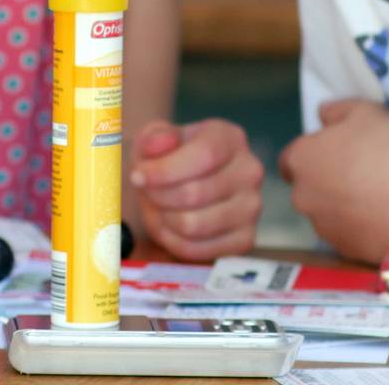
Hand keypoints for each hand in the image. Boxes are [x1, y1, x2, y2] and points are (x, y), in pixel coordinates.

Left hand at [129, 119, 263, 260]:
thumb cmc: (168, 157)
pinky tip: (168, 225)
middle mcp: (249, 171)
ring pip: (194, 225)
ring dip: (163, 219)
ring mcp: (251, 207)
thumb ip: (155, 137)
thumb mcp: (155, 138)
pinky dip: (173, 241)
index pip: (204, 155)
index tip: (137, 176)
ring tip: (156, 207)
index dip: (165, 170)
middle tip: (145, 192)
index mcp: (230, 138)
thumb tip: (162, 144)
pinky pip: (198, 250)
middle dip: (159, 196)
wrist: (179, 183)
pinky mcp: (244, 240)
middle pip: (195, 193)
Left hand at [278, 99, 388, 263]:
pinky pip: (349, 236)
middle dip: (326, 183)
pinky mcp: (347, 251)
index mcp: (300, 159)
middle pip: (308, 189)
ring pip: (327, 215)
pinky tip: (386, 220)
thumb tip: (323, 115)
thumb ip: (335, 111)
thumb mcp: (364, 111)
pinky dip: (361, 230)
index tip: (333, 154)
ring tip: (378, 198)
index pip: (290, 160)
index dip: (311, 155)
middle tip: (360, 174)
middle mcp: (303, 197)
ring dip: (343, 208)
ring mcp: (324, 228)